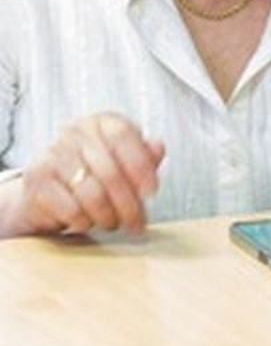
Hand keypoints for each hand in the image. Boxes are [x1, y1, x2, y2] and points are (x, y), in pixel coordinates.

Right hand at [4, 112, 164, 236]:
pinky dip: (84, 221)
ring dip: (108, 217)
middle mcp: (75, 132)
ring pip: (92, 194)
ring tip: (112, 223)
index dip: (141, 166)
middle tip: (136, 223)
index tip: (151, 192)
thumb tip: (158, 147)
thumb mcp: (122, 161)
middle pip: (111, 172)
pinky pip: (70, 209)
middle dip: (129, 205)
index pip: (124, 136)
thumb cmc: (92, 173)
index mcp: (101, 122)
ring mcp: (52, 154)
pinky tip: (87, 222)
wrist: (46, 190)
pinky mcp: (36, 180)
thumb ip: (144, 155)